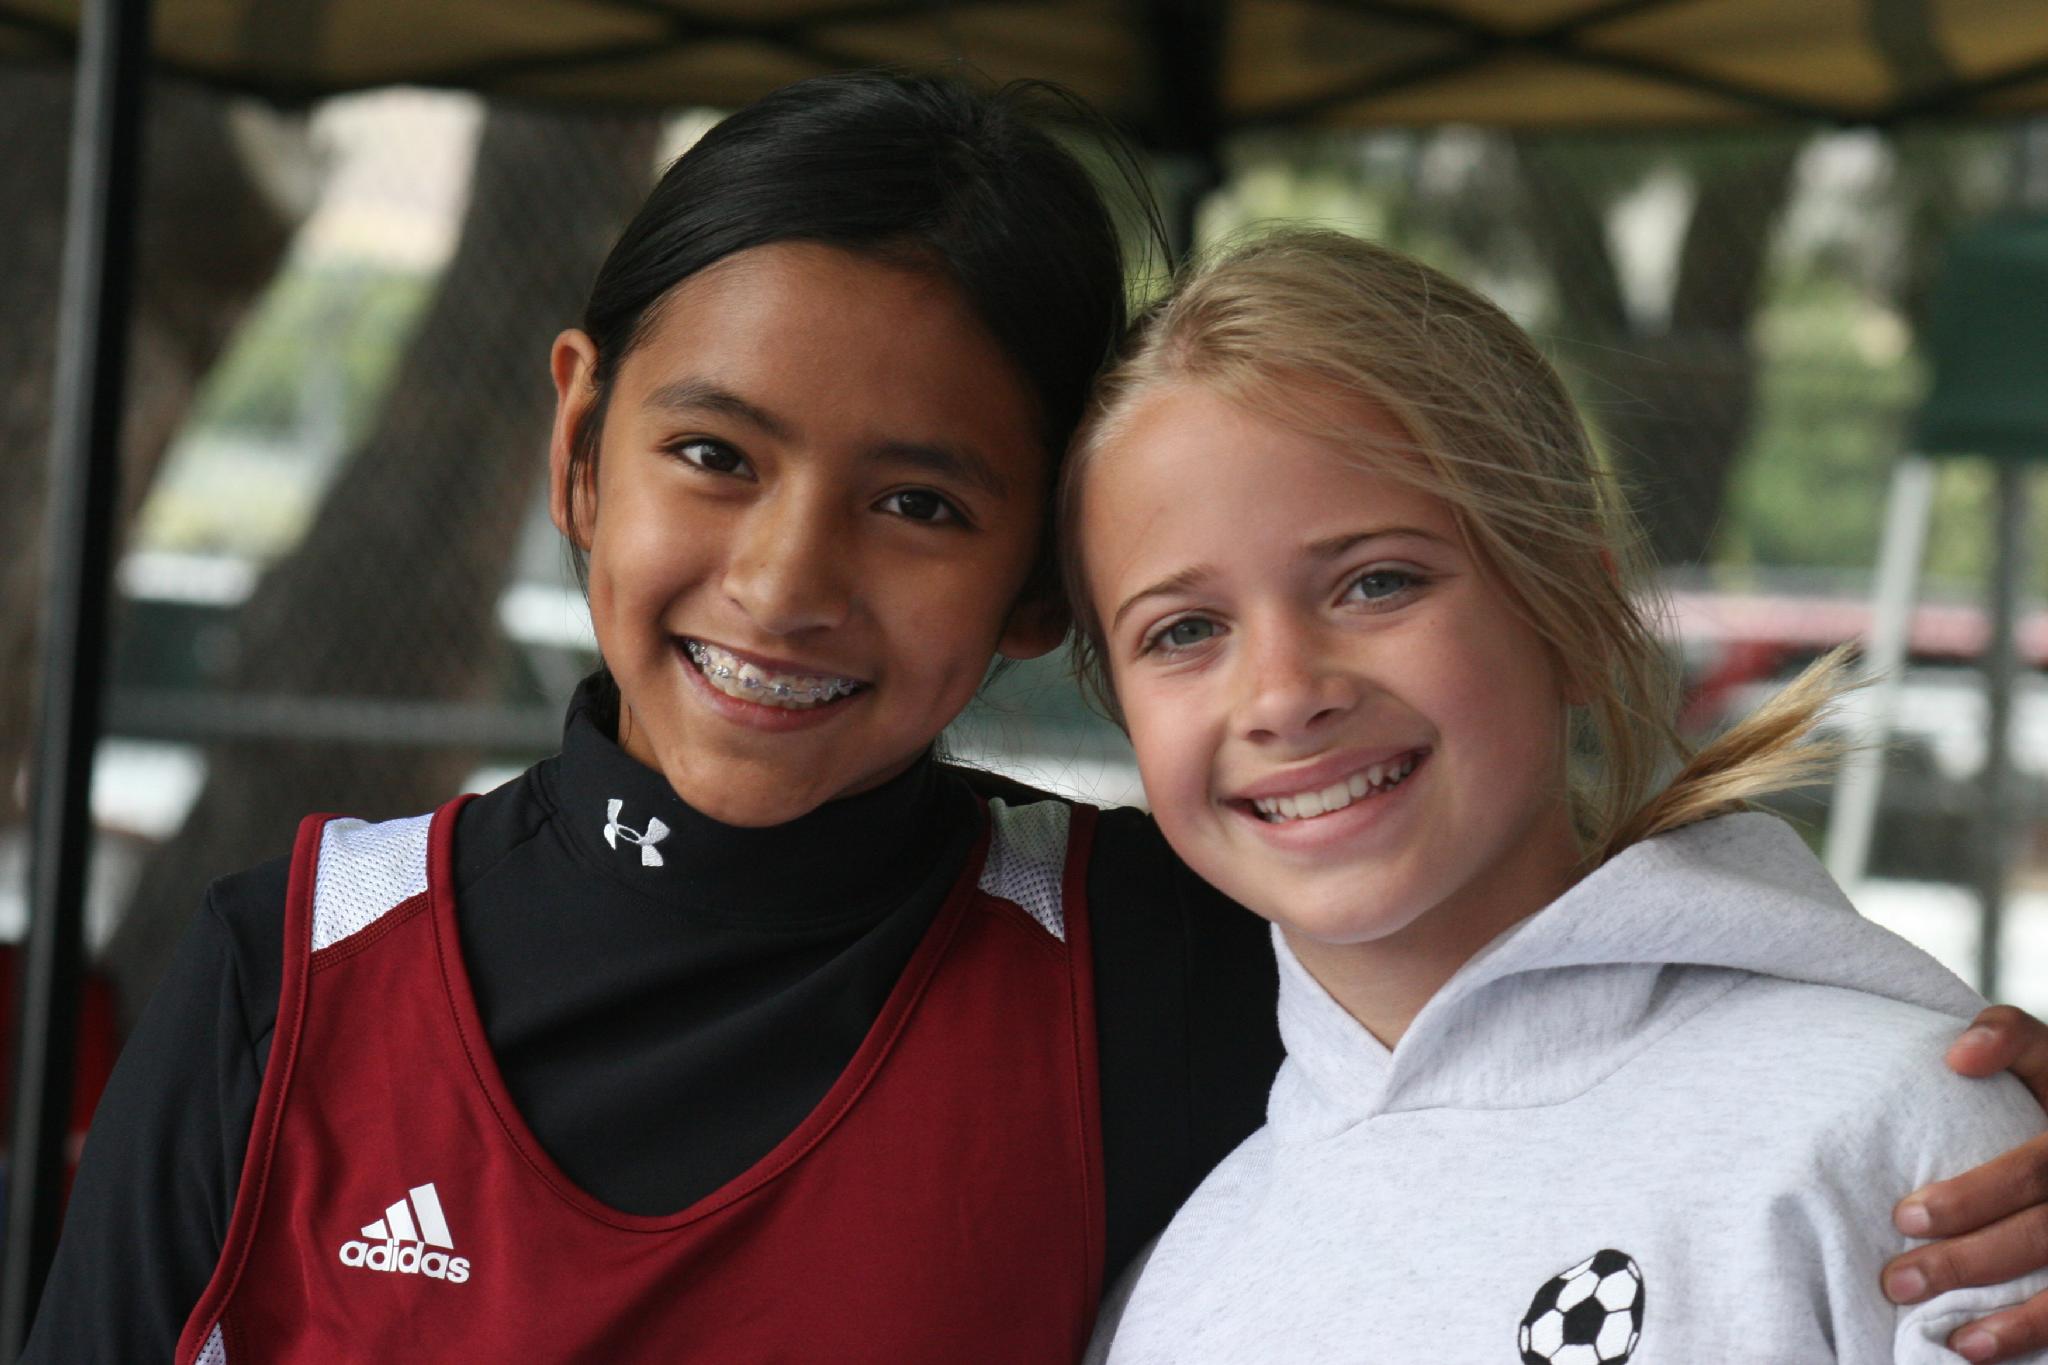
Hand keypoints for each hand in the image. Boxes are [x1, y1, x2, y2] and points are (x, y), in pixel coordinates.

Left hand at [1882, 1006, 2047, 1361]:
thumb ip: (2008, 1037)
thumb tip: (1958, 1056)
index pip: (2034, 1167)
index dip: (1976, 1195)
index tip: (1904, 1216)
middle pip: (2044, 1230)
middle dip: (1972, 1260)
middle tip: (1897, 1279)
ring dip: (2015, 1318)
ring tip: (1949, 1336)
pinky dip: (2037, 1334)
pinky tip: (1980, 1350)